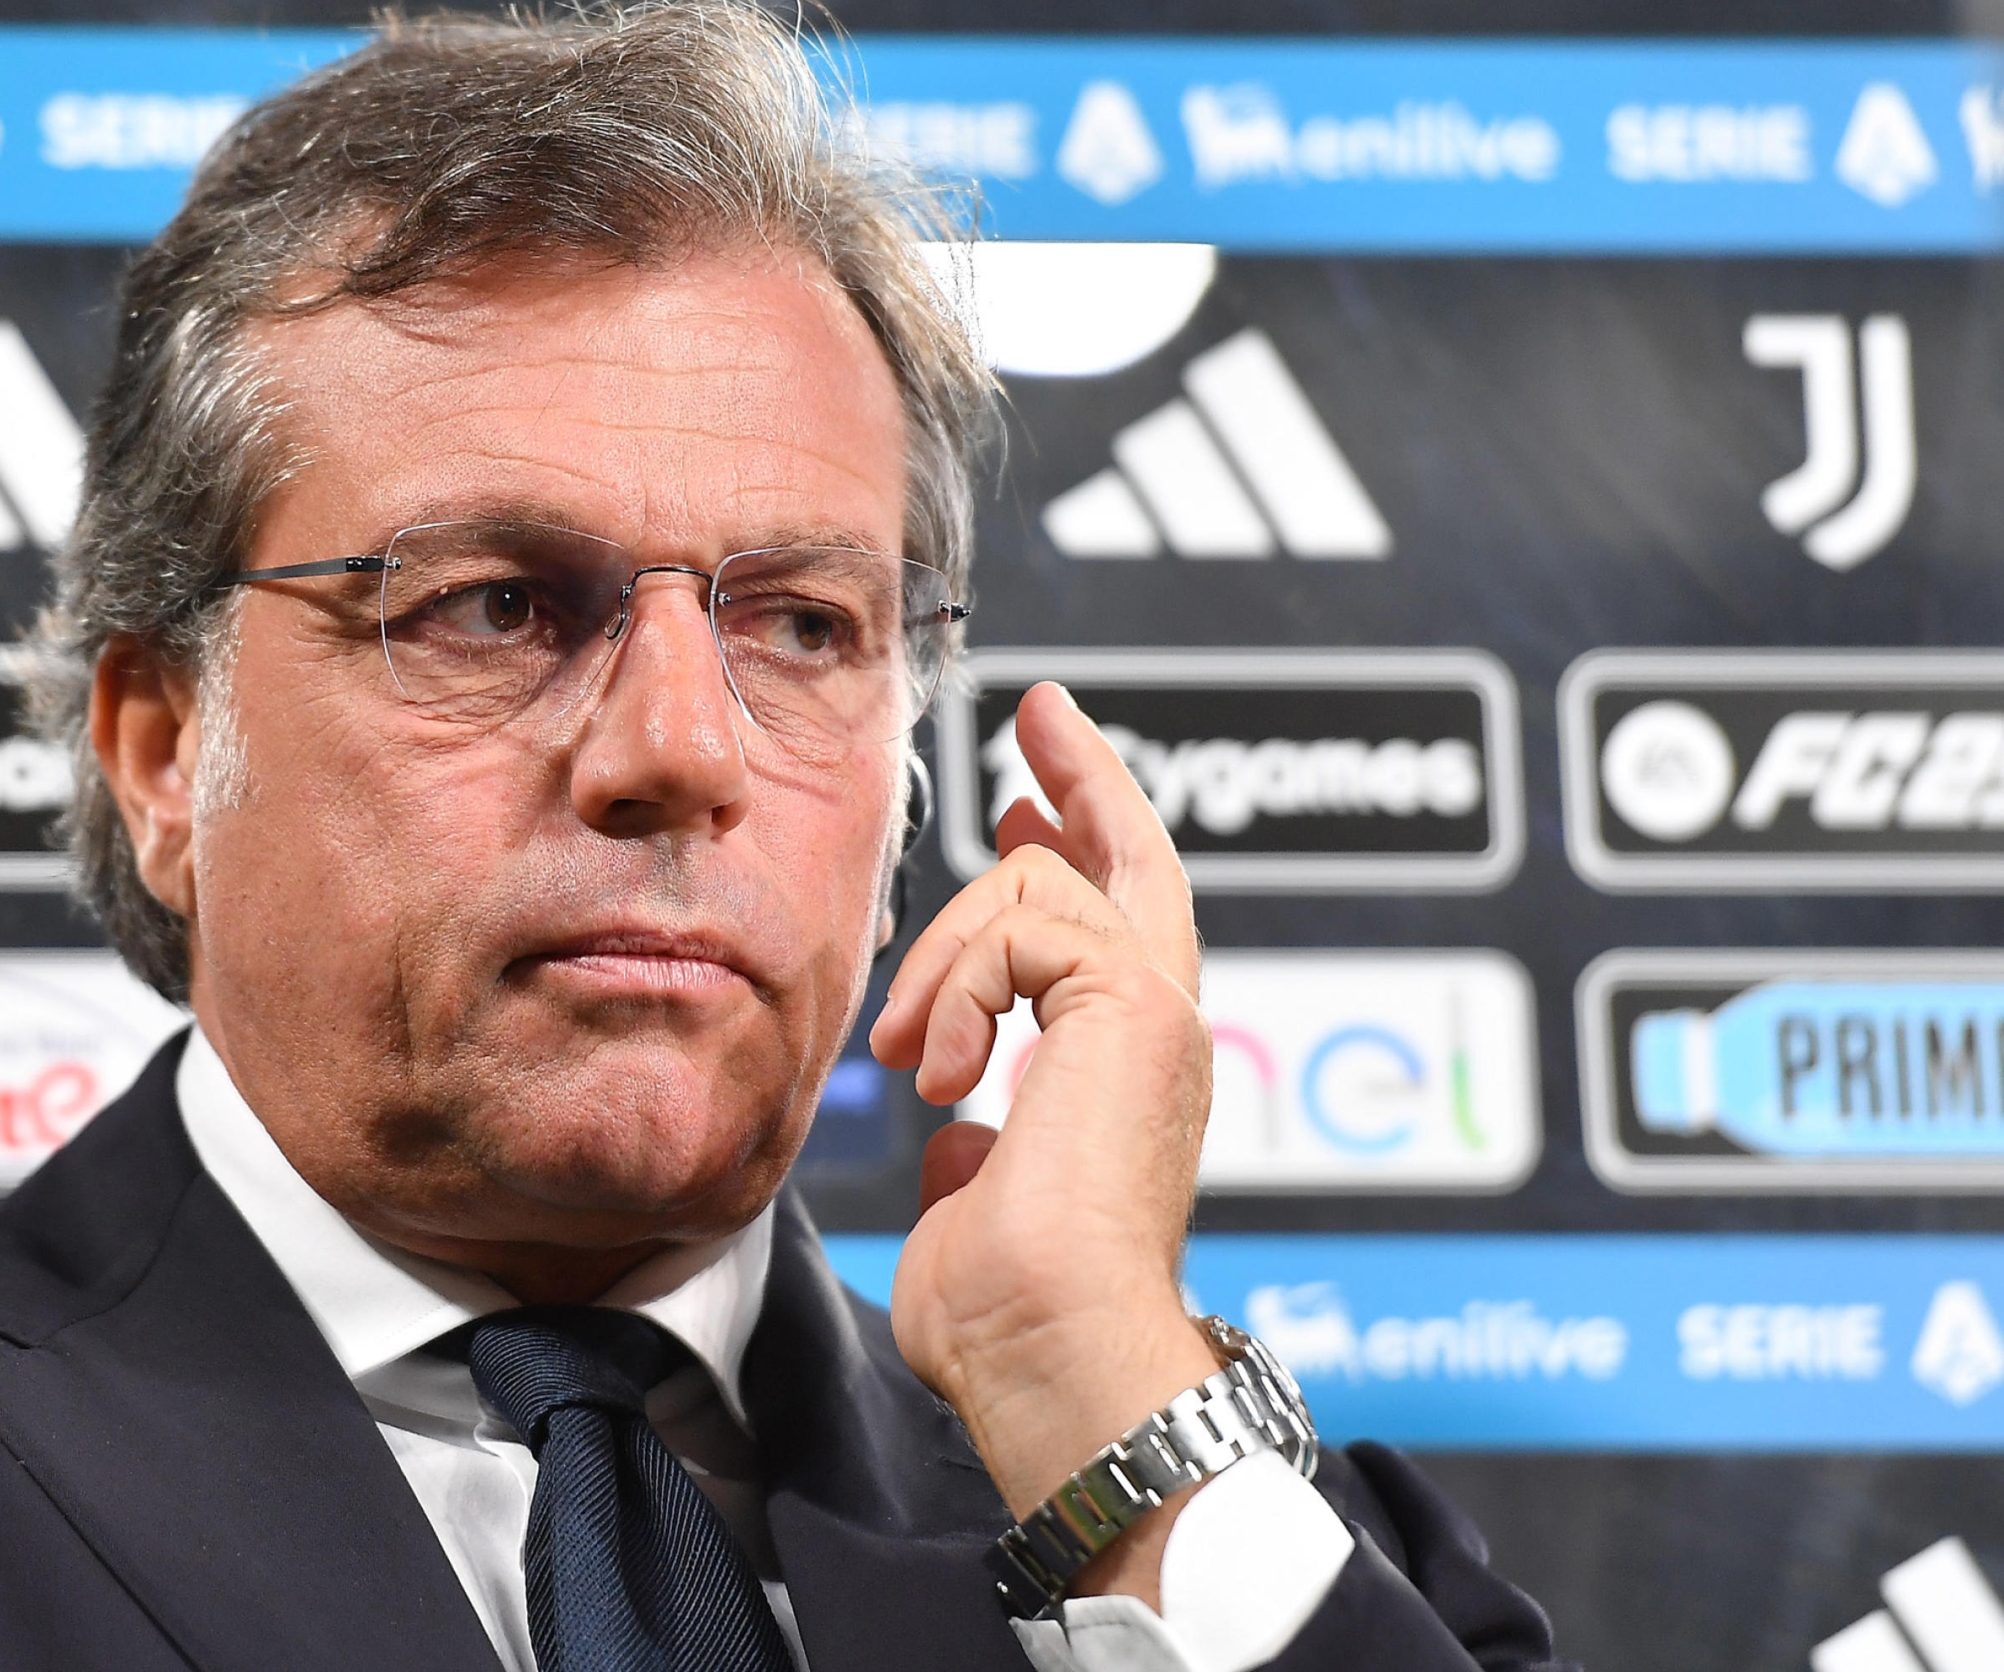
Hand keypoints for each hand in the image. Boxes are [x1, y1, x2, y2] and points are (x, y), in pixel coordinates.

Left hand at [868, 681, 1218, 1608]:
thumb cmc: (1009, 1320)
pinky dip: (958, 987)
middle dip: (1082, 772)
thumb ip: (976, 1152)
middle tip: (1039, 713)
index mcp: (1127, 1071)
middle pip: (1134, 855)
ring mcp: (1159, 1010)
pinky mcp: (1135, 1002)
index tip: (1030, 797)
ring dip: (945, 959)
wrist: (1053, 1358)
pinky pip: (1021, 925)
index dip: (1078, 844)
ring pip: (1037, 888)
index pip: (1114, 926)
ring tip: (910, 1053)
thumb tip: (958, 1134)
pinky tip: (939, 1068)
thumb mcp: (974, 1206)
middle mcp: (1161, 1029)